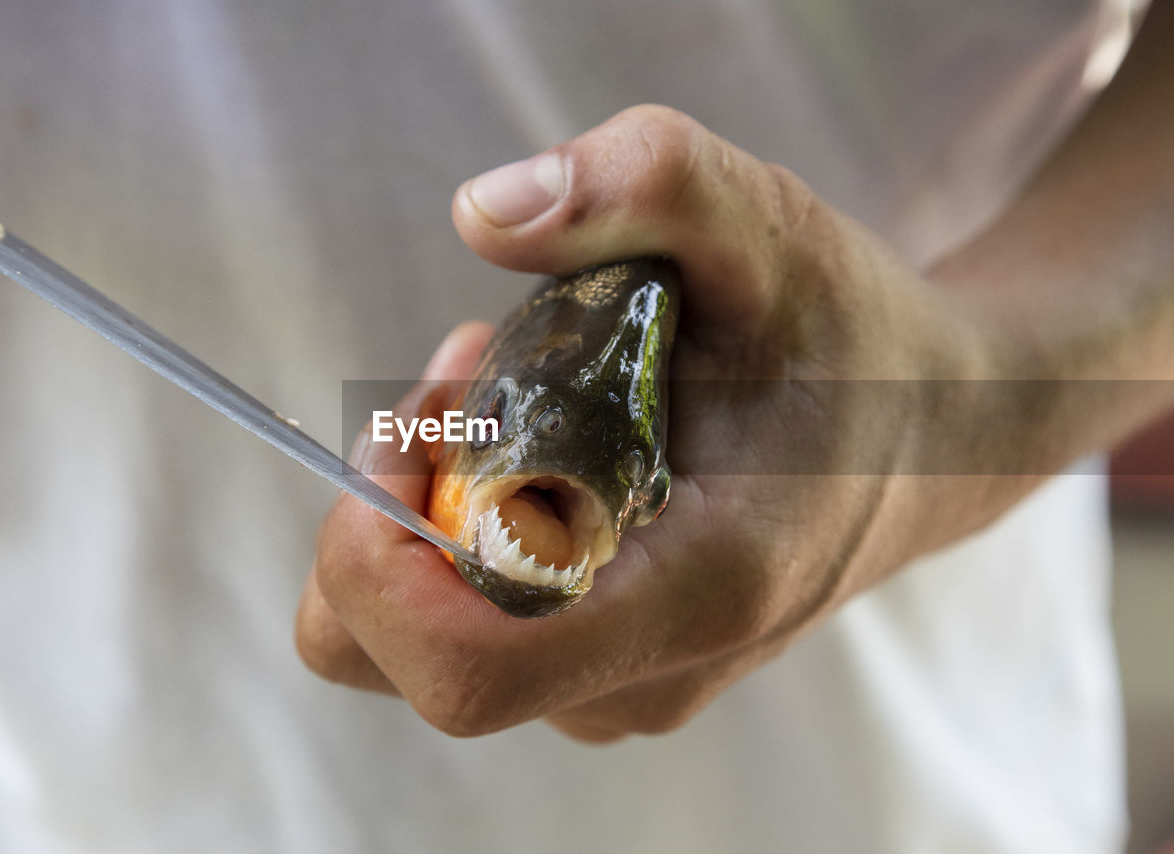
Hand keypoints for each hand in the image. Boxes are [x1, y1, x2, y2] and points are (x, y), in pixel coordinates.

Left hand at [293, 103, 1138, 739]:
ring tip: (500, 393)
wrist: (927, 435)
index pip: (466, 669)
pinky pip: (462, 627)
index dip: (376, 557)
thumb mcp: (768, 228)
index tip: (425, 414)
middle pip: (400, 663)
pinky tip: (522, 442)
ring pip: (416, 645)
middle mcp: (645, 673)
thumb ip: (643, 183)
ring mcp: (620, 685)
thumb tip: (481, 210)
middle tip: (464, 380)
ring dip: (416, 508)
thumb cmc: (850, 339)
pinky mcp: (602, 668)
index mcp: (694, 596)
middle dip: (385, 508)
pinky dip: (450, 531)